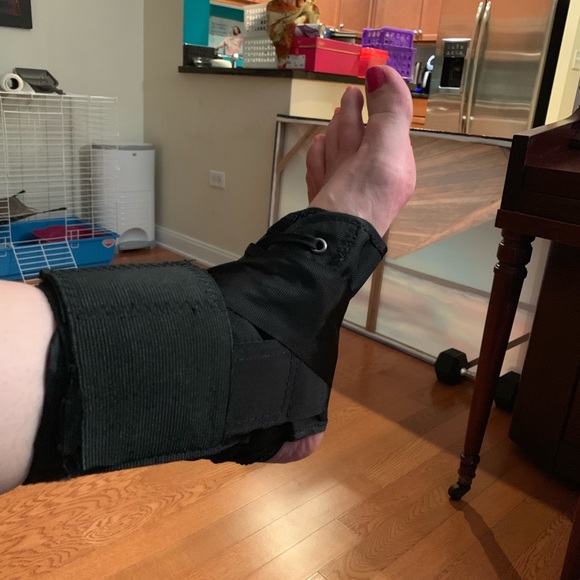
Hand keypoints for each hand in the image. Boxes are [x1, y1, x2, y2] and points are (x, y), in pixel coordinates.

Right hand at [306, 66, 415, 236]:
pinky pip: (322, 175)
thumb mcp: (386, 146)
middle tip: (350, 93)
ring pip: (339, 155)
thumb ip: (389, 109)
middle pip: (361, 140)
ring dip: (336, 133)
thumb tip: (382, 71)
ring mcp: (345, 192)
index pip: (390, 127)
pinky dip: (319, 160)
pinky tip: (317, 148)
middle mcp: (372, 180)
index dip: (382, 101)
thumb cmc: (363, 193)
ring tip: (334, 116)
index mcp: (394, 167)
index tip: (372, 75)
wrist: (330, 239)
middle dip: (354, 117)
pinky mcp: (323, 203)